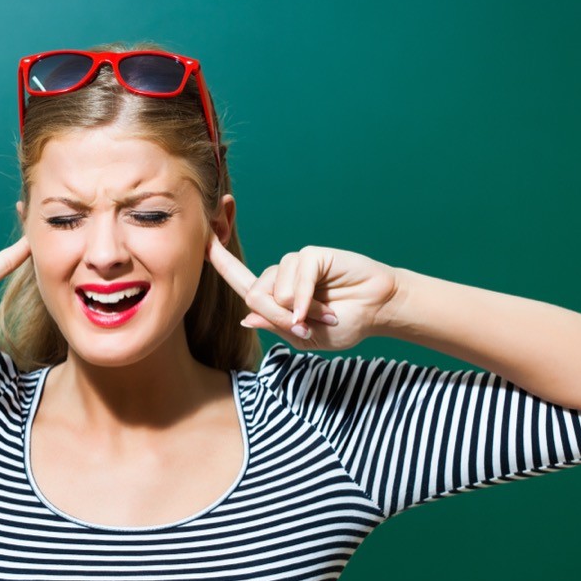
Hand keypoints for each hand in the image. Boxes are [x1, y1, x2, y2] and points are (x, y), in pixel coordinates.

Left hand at [206, 238, 399, 350]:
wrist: (377, 313)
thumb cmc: (345, 324)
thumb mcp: (305, 338)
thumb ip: (277, 326)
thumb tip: (247, 317)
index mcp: (273, 297)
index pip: (239, 279)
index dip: (220, 261)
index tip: (203, 242)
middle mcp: (280, 277)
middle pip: (253, 295)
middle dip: (277, 317)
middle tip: (305, 327)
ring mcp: (294, 264)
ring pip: (274, 290)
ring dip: (298, 311)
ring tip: (324, 315)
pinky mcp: (311, 256)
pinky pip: (296, 278)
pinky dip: (306, 299)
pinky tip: (324, 309)